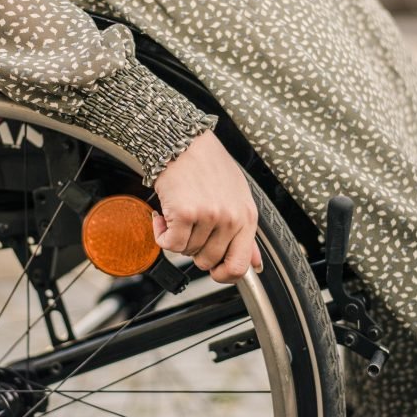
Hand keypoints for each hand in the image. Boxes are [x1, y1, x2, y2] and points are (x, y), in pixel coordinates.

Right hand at [151, 130, 262, 282]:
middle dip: (194, 248)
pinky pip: (170, 244)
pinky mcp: (186, 213)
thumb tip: (256, 264)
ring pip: (187, 252)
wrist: (182, 141)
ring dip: (176, 236)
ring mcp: (209, 216)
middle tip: (190, 226)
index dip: (224, 274)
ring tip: (178, 213)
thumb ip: (245, 232)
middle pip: (208, 261)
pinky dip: (161, 234)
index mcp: (247, 216)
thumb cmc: (208, 165)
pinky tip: (164, 217)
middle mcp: (231, 218)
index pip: (241, 265)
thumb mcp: (236, 197)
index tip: (213, 270)